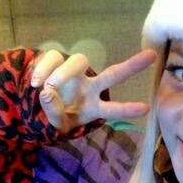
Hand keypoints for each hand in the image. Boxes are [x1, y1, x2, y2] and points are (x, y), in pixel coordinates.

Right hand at [30, 48, 155, 133]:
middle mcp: (89, 88)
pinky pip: (53, 57)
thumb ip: (54, 114)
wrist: (31, 106)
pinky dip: (43, 68)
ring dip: (63, 73)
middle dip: (132, 66)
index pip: (112, 109)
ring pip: (78, 61)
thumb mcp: (54, 126)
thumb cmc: (51, 118)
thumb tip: (47, 92)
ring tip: (46, 87)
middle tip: (152, 55)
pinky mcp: (55, 62)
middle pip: (112, 74)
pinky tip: (35, 81)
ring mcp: (74, 74)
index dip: (127, 109)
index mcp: (92, 107)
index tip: (146, 108)